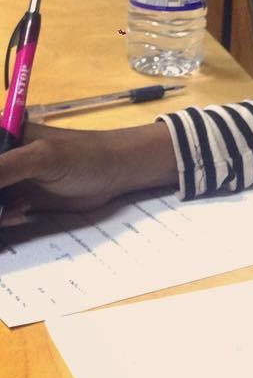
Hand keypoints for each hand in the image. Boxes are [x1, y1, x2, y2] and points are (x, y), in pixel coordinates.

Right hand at [0, 122, 178, 225]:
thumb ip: (0, 170)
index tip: (3, 190)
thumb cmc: (83, 156)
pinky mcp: (15, 201)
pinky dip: (2, 222)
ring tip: (19, 208)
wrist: (117, 172)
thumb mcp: (39, 158)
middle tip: (13, 202)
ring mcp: (5, 181)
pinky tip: (23, 214)